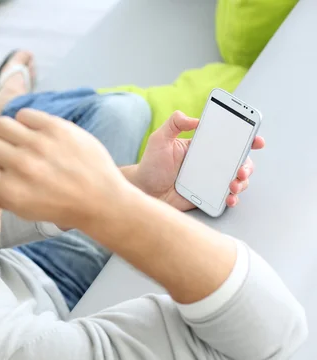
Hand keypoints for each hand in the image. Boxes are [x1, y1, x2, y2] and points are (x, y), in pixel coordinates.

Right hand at [0, 109, 131, 227]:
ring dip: (5, 133)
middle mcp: (21, 166)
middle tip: (2, 154)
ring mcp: (39, 144)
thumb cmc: (57, 206)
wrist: (100, 199)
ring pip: (0, 123)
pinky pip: (24, 113)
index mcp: (9, 191)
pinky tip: (37, 136)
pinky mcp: (56, 127)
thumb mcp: (19, 209)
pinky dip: (27, 123)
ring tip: (20, 143)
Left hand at [134, 111, 265, 210]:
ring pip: (238, 180)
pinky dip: (233, 198)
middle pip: (240, 161)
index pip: (229, 140)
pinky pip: (227, 197)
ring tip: (233, 185)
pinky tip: (229, 198)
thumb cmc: (151, 164)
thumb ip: (173, 124)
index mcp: (203, 147)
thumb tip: (194, 119)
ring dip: (242, 182)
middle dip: (248, 165)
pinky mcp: (208, 196)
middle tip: (241, 170)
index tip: (257, 140)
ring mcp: (211, 180)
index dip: (247, 138)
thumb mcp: (159, 139)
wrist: (144, 190)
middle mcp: (211, 163)